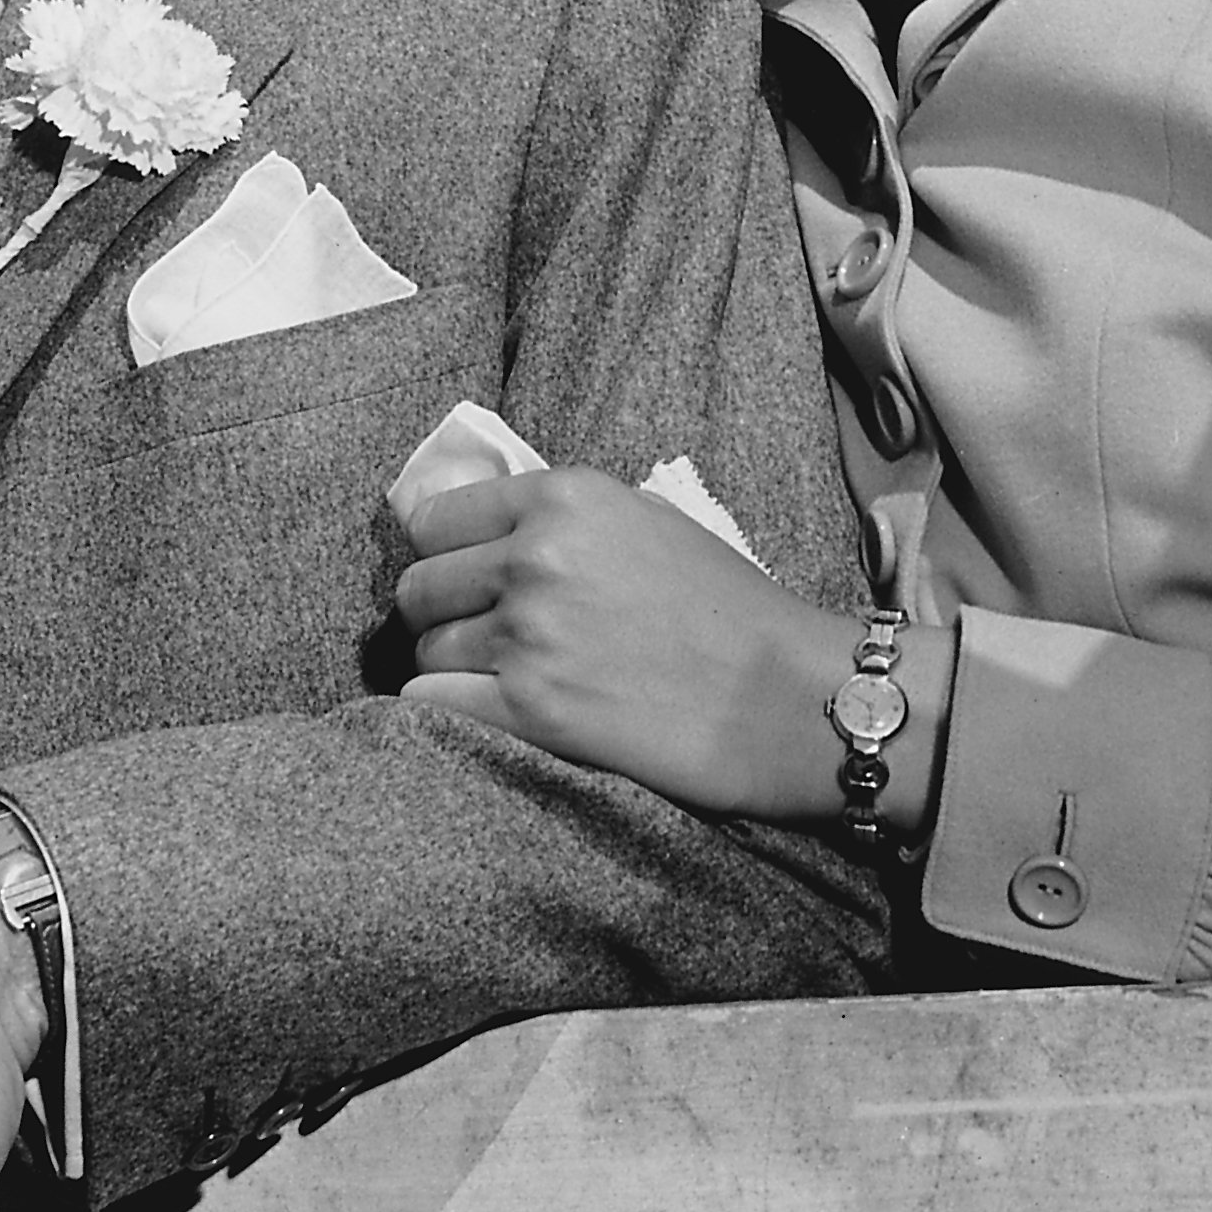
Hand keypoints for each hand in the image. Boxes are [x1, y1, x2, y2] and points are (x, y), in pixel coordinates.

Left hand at [393, 468, 941, 825]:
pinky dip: (447, 713)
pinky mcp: (531, 710)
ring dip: (453, 670)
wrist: (792, 696)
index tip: (464, 581)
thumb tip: (477, 531)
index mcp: (562, 498)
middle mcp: (535, 558)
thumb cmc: (729, 608)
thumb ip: (558, 518)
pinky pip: (431, 705)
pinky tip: (489, 714)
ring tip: (507, 682)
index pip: (432, 520)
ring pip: (425, 652)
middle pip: (419, 589)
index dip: (443, 555)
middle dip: (441, 616)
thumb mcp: (644, 519)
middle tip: (480, 639)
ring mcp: (529, 635)